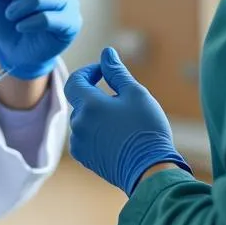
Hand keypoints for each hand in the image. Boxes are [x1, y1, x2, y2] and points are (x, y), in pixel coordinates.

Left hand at [65, 47, 190, 193]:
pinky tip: (119, 138)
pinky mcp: (85, 158)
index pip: (74, 80)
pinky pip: (86, 137)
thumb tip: (106, 52)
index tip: (104, 72)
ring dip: (98, 115)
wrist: (151, 171)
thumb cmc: (146, 129)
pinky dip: (97, 132)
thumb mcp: (136, 94)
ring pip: (84, 120)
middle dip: (97, 96)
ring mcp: (80, 143)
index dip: (88, 72)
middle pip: (81, 101)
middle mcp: (78, 124)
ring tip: (124, 122)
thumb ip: (117, 71)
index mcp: (88, 105)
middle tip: (123, 101)